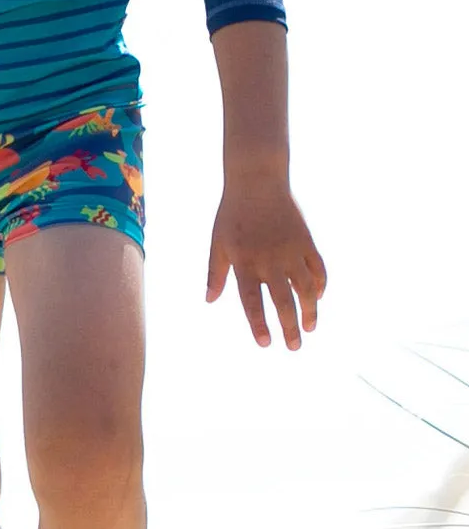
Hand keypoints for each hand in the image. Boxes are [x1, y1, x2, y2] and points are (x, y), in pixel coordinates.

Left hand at [206, 177, 326, 349]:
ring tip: (309, 328)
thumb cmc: (232, 214)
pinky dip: (320, 285)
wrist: (257, 181)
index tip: (266, 343)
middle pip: (283, 302)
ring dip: (310, 311)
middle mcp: (269, 260)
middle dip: (290, 328)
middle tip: (293, 347)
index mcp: (244, 262)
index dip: (259, 324)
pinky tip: (317, 297)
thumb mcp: (218, 242)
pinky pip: (318, 269)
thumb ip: (216, 272)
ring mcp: (290, 251)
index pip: (252, 301)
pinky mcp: (306, 241)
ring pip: (306, 289)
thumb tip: (209, 300)